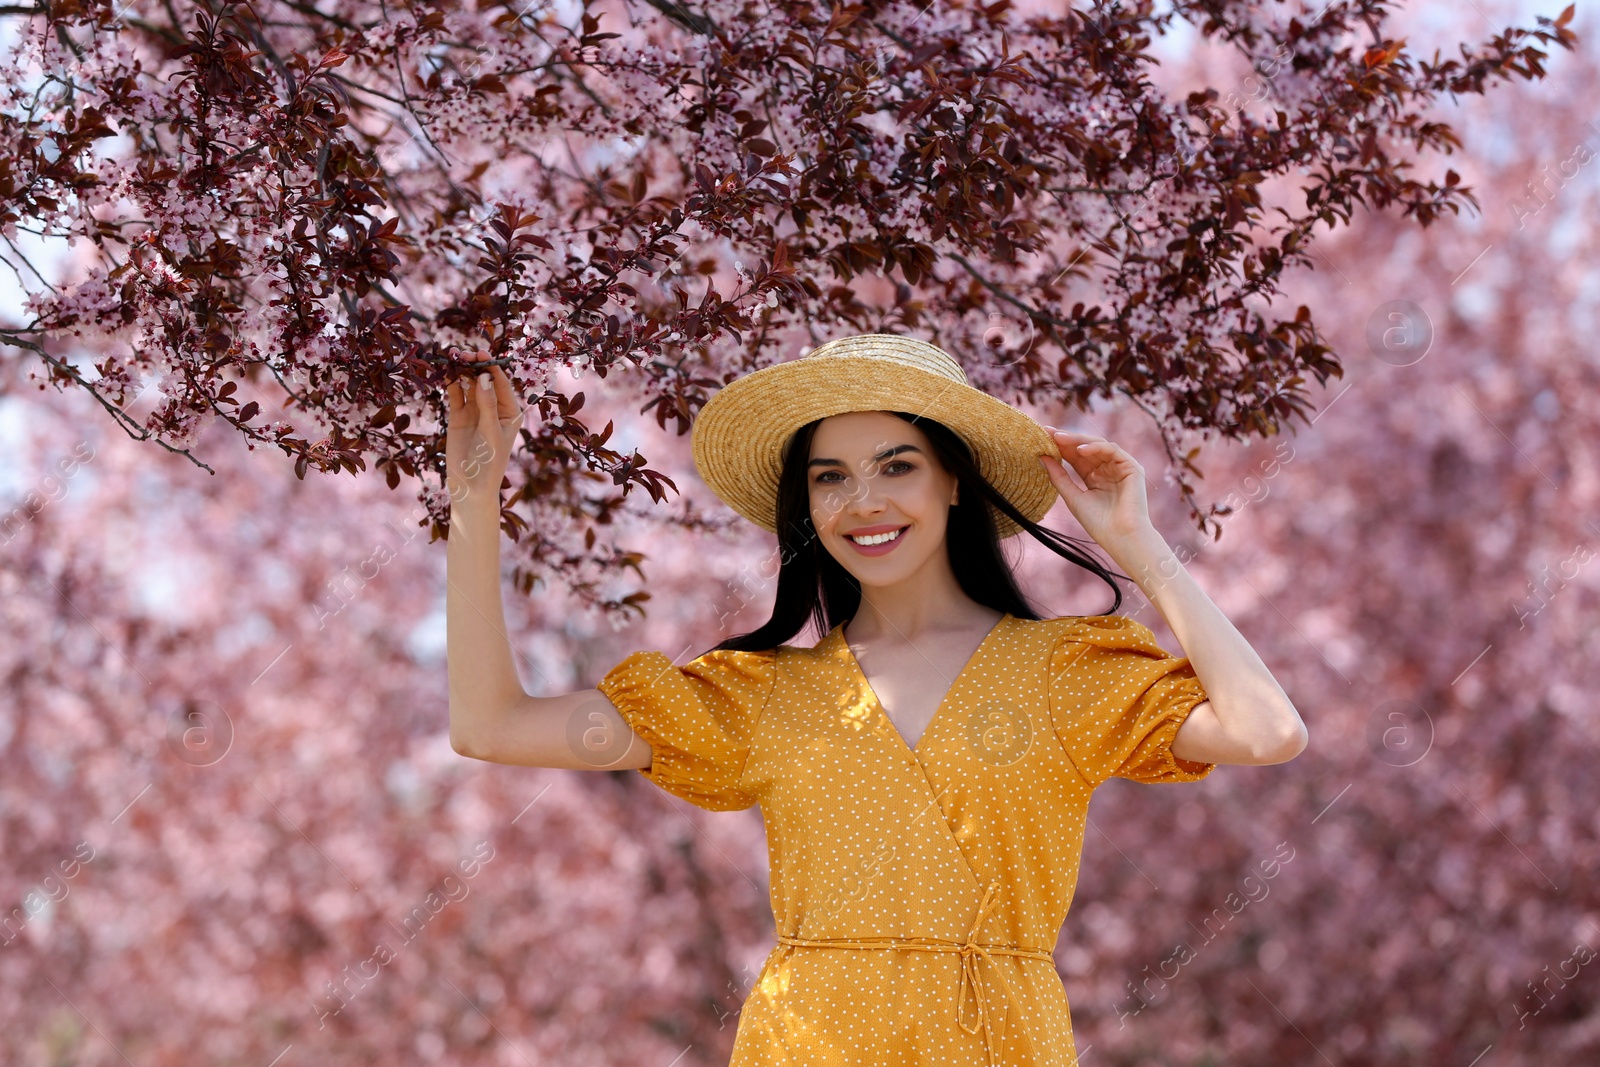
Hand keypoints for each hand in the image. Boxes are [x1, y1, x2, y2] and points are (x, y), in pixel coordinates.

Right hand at [445, 349, 523, 505]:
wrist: (470, 486)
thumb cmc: (489, 462)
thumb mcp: (491, 432)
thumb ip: (486, 405)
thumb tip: (484, 376)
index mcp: (510, 412)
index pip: (502, 384)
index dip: (492, 367)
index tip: (481, 353)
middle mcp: (493, 408)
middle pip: (484, 380)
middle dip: (474, 365)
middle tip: (463, 354)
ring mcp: (475, 411)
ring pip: (468, 385)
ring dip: (461, 371)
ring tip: (452, 357)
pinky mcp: (458, 417)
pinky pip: (455, 396)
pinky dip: (450, 384)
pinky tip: (445, 372)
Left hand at [1036, 427, 1151, 544]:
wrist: (1121, 537)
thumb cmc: (1098, 523)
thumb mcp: (1073, 497)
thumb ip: (1059, 477)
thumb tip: (1042, 457)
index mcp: (1094, 478)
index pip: (1075, 457)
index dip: (1060, 447)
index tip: (1042, 437)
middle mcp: (1107, 470)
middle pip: (1085, 449)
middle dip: (1066, 439)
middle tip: (1047, 431)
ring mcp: (1120, 467)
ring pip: (1098, 445)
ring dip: (1078, 440)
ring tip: (1059, 438)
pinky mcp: (1132, 467)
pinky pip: (1112, 450)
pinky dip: (1096, 448)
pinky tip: (1079, 450)